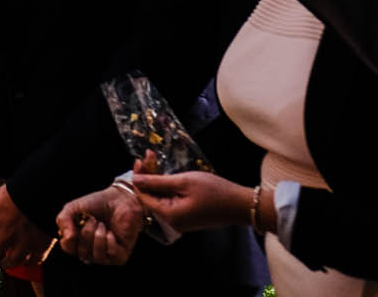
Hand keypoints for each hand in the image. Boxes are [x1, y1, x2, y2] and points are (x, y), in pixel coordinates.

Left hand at [0, 182, 52, 269]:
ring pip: (11, 263)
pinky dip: (28, 262)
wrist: (43, 189)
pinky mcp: (40, 245)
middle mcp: (6, 234)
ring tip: (8, 258)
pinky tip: (26, 257)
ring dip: (8, 262)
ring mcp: (23, 241)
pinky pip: (32, 262)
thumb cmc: (17, 190)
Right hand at [56, 185, 146, 265]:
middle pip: (82, 253)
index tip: (78, 219)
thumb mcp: (73, 208)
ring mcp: (105, 256)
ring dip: (98, 236)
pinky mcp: (120, 256)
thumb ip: (63, 220)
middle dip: (86, 233)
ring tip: (102, 225)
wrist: (118, 200)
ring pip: (97, 257)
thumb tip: (66, 237)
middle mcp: (89, 252)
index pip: (67, 247)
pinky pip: (111, 254)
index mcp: (76, 241)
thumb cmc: (95, 204)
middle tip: (93, 219)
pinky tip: (112, 232)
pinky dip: (110, 240)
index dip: (70, 234)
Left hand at [131, 171, 268, 235]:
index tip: (139, 160)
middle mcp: (172, 222)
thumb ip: (157, 181)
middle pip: (151, 197)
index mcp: (169, 215)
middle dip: (148, 175)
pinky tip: (167, 173)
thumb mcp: (184, 182)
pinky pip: (170, 200)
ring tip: (155, 160)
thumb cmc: (215, 191)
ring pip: (160, 197)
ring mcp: (180, 220)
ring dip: (157, 179)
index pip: (143, 197)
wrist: (242, 205)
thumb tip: (135, 180)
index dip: (138, 178)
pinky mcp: (187, 216)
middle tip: (149, 155)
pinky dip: (167, 186)